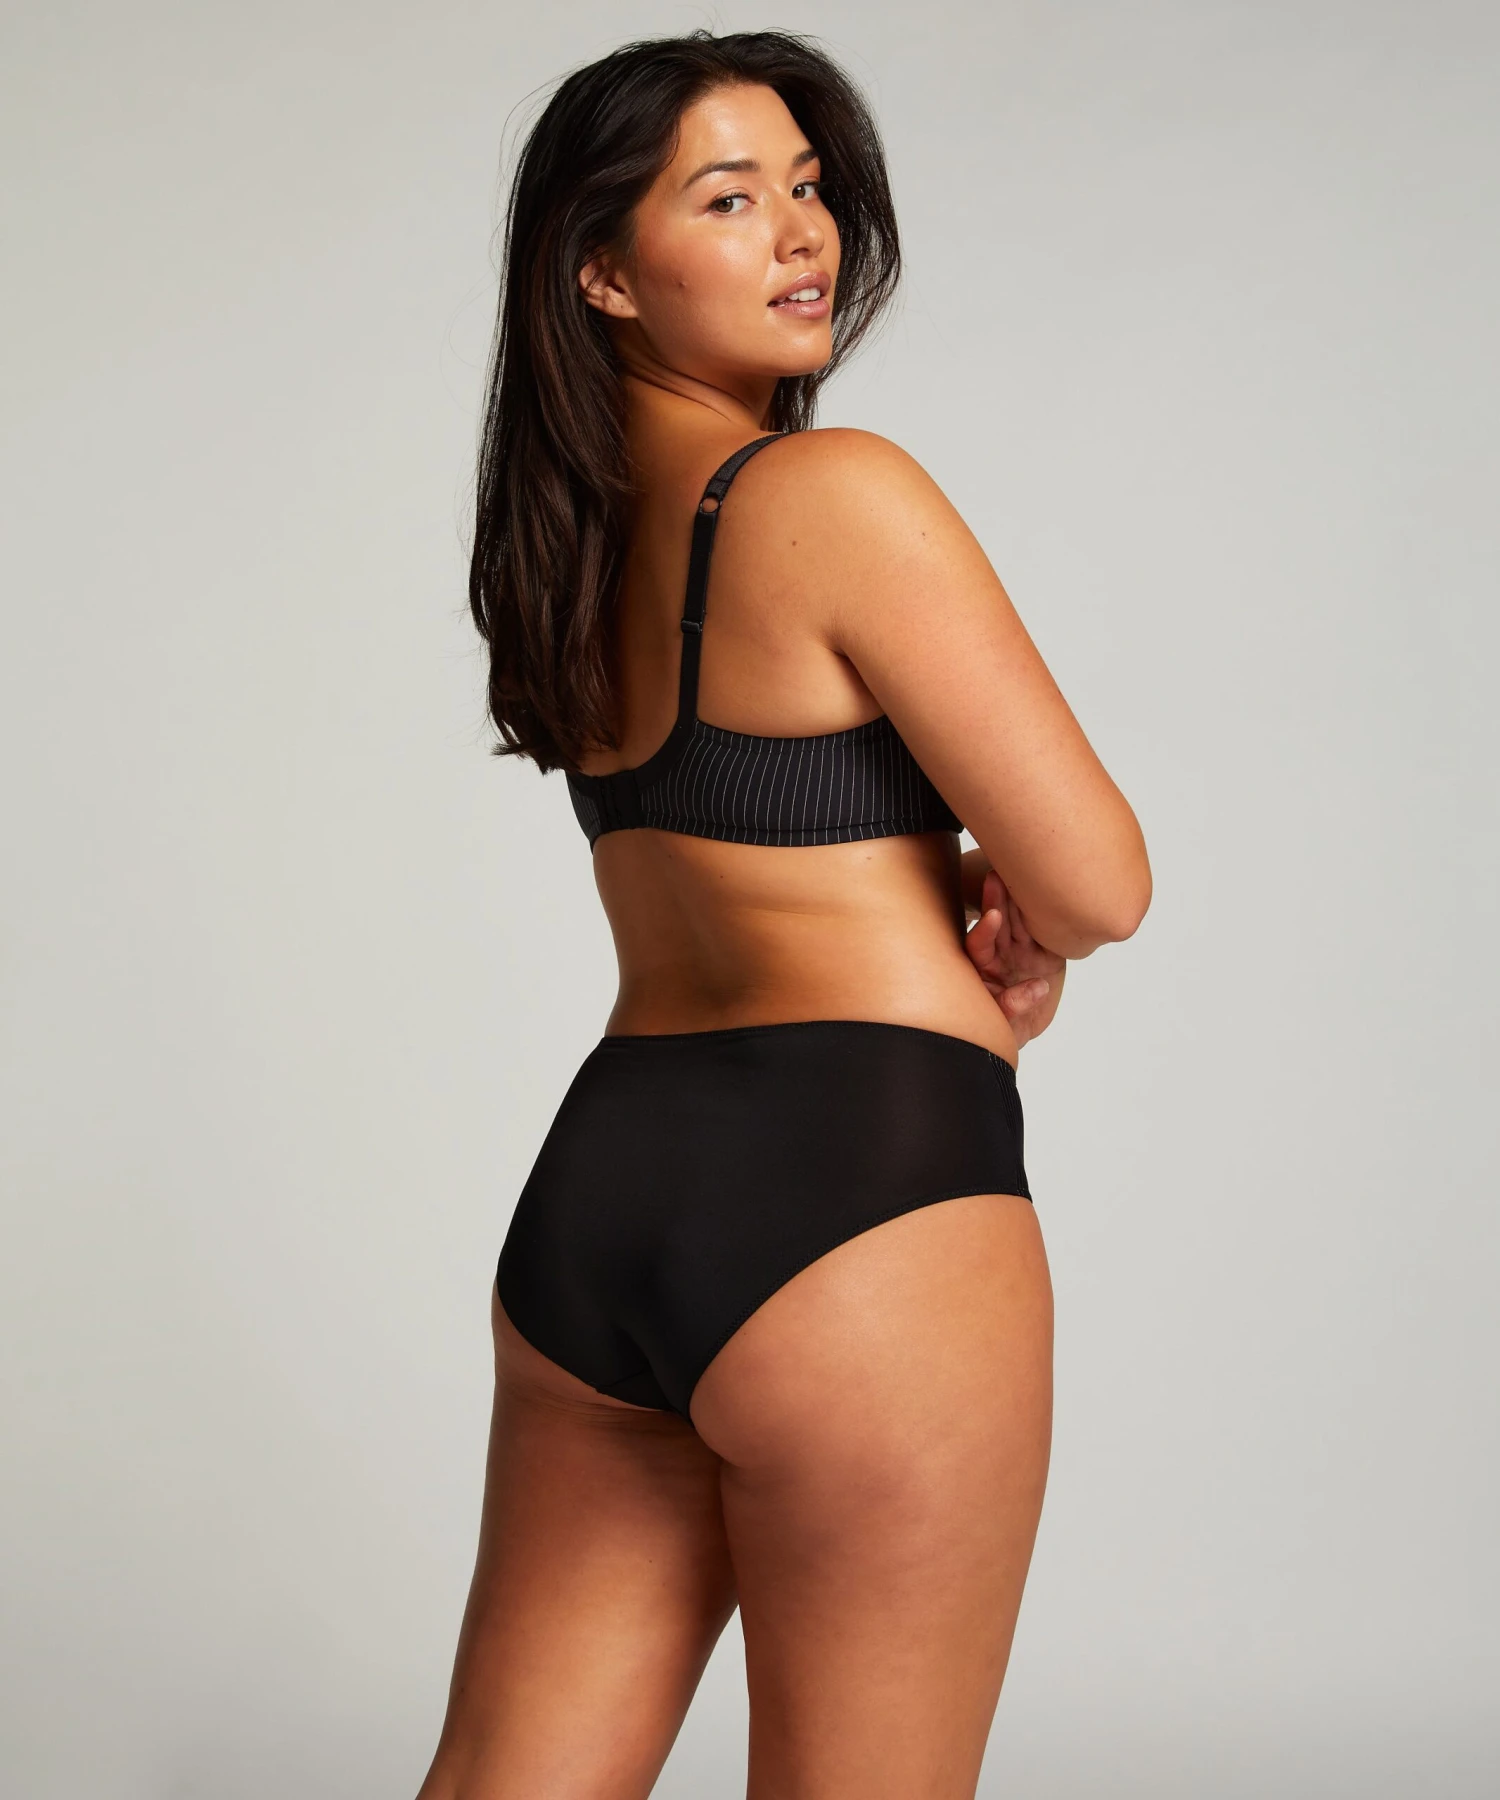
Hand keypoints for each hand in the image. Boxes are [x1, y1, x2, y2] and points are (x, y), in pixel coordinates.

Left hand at [965, 868, 1066, 1049]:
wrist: (1024, 1030)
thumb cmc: (1006, 1027)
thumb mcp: (1006, 1025)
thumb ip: (1012, 1007)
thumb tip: (1036, 988)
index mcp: (984, 967)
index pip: (979, 944)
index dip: (985, 930)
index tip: (992, 916)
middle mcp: (1001, 953)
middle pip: (998, 923)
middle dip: (998, 899)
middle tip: (997, 875)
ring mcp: (1023, 950)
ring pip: (1020, 920)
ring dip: (1018, 899)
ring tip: (1019, 873)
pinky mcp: (1046, 952)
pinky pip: (1044, 929)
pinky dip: (1044, 913)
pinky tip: (1043, 891)